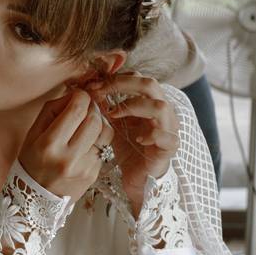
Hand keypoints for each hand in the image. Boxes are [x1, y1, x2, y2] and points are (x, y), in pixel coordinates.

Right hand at [18, 89, 114, 201]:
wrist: (36, 198)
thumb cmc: (32, 161)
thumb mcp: (33, 133)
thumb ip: (52, 110)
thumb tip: (74, 95)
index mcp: (49, 144)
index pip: (76, 111)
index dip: (81, 97)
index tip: (78, 96)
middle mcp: (69, 157)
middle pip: (94, 120)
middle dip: (91, 109)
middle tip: (84, 108)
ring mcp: (84, 168)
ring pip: (104, 132)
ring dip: (98, 123)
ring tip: (87, 124)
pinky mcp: (94, 174)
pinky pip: (103, 148)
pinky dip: (96, 141)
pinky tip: (85, 143)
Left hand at [87, 73, 178, 216]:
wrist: (139, 176)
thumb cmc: (127, 147)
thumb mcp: (112, 123)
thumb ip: (104, 105)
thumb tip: (85, 87)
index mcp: (147, 101)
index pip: (136, 78)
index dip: (114, 78)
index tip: (92, 85)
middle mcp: (161, 110)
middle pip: (149, 84)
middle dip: (121, 84)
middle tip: (99, 92)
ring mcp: (168, 128)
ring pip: (160, 106)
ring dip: (133, 106)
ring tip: (113, 114)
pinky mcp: (170, 147)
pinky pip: (167, 136)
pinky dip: (152, 134)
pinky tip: (137, 139)